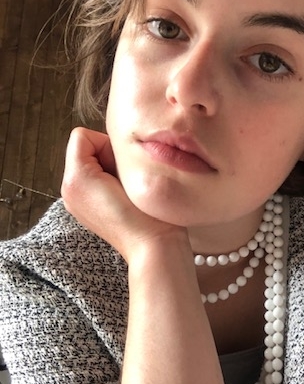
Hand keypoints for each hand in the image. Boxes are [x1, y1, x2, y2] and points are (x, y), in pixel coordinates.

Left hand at [61, 127, 187, 261]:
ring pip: (91, 164)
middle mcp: (69, 190)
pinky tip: (124, 197)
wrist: (153, 247)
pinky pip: (94, 180)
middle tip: (125, 180)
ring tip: (126, 189)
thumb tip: (115, 147)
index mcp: (74, 178)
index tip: (122, 167)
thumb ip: (113, 150)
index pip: (83, 136)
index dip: (107, 145)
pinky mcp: (86, 209)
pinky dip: (109, 182)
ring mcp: (76, 201)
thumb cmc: (146, 213)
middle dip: (107, 157)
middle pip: (85, 149)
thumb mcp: (127, 172)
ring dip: (110, 169)